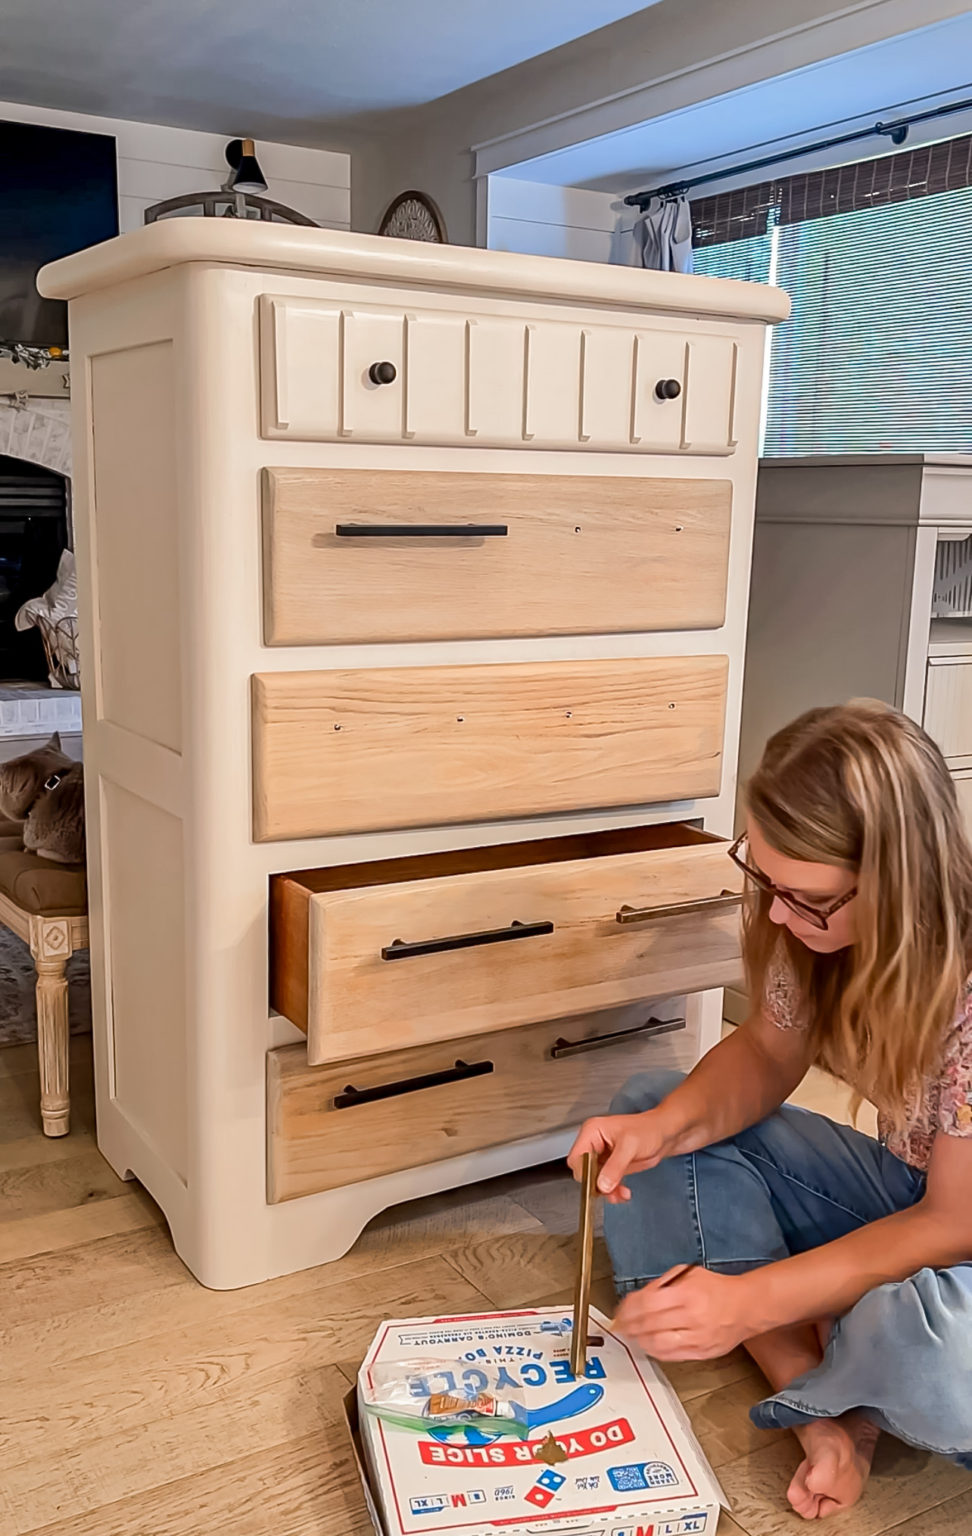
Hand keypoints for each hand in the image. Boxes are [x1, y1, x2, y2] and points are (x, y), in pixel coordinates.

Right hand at [567, 1110, 672, 1202]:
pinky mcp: (611, 1165)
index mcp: (592, 1131)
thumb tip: (602, 1185)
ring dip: (606, 1190)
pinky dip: (612, 1190)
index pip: (577, 1157)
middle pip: (583, 1171)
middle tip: (610, 1190)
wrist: (665, 1134)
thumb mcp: (630, 1146)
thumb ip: (614, 1167)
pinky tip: (622, 1192)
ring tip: (620, 1194)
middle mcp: (594, 1142)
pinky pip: (604, 1182)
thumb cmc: (649, 1129)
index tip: (597, 1184)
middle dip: (597, 1184)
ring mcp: (602, 1155)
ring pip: (594, 1180)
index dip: (585, 1173)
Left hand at [612, 1266, 756, 1359]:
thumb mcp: (689, 1273)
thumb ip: (663, 1283)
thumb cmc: (717, 1289)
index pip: (649, 1303)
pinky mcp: (702, 1353)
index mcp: (687, 1294)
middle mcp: (692, 1317)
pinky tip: (648, 1345)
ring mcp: (697, 1337)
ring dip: (640, 1341)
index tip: (621, 1311)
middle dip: (630, 1326)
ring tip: (632, 1336)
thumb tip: (639, 1296)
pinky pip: (672, 1356)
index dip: (630, 1309)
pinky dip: (656, 1351)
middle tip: (620, 1325)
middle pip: (651, 1324)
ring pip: (659, 1344)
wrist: (746, 1307)